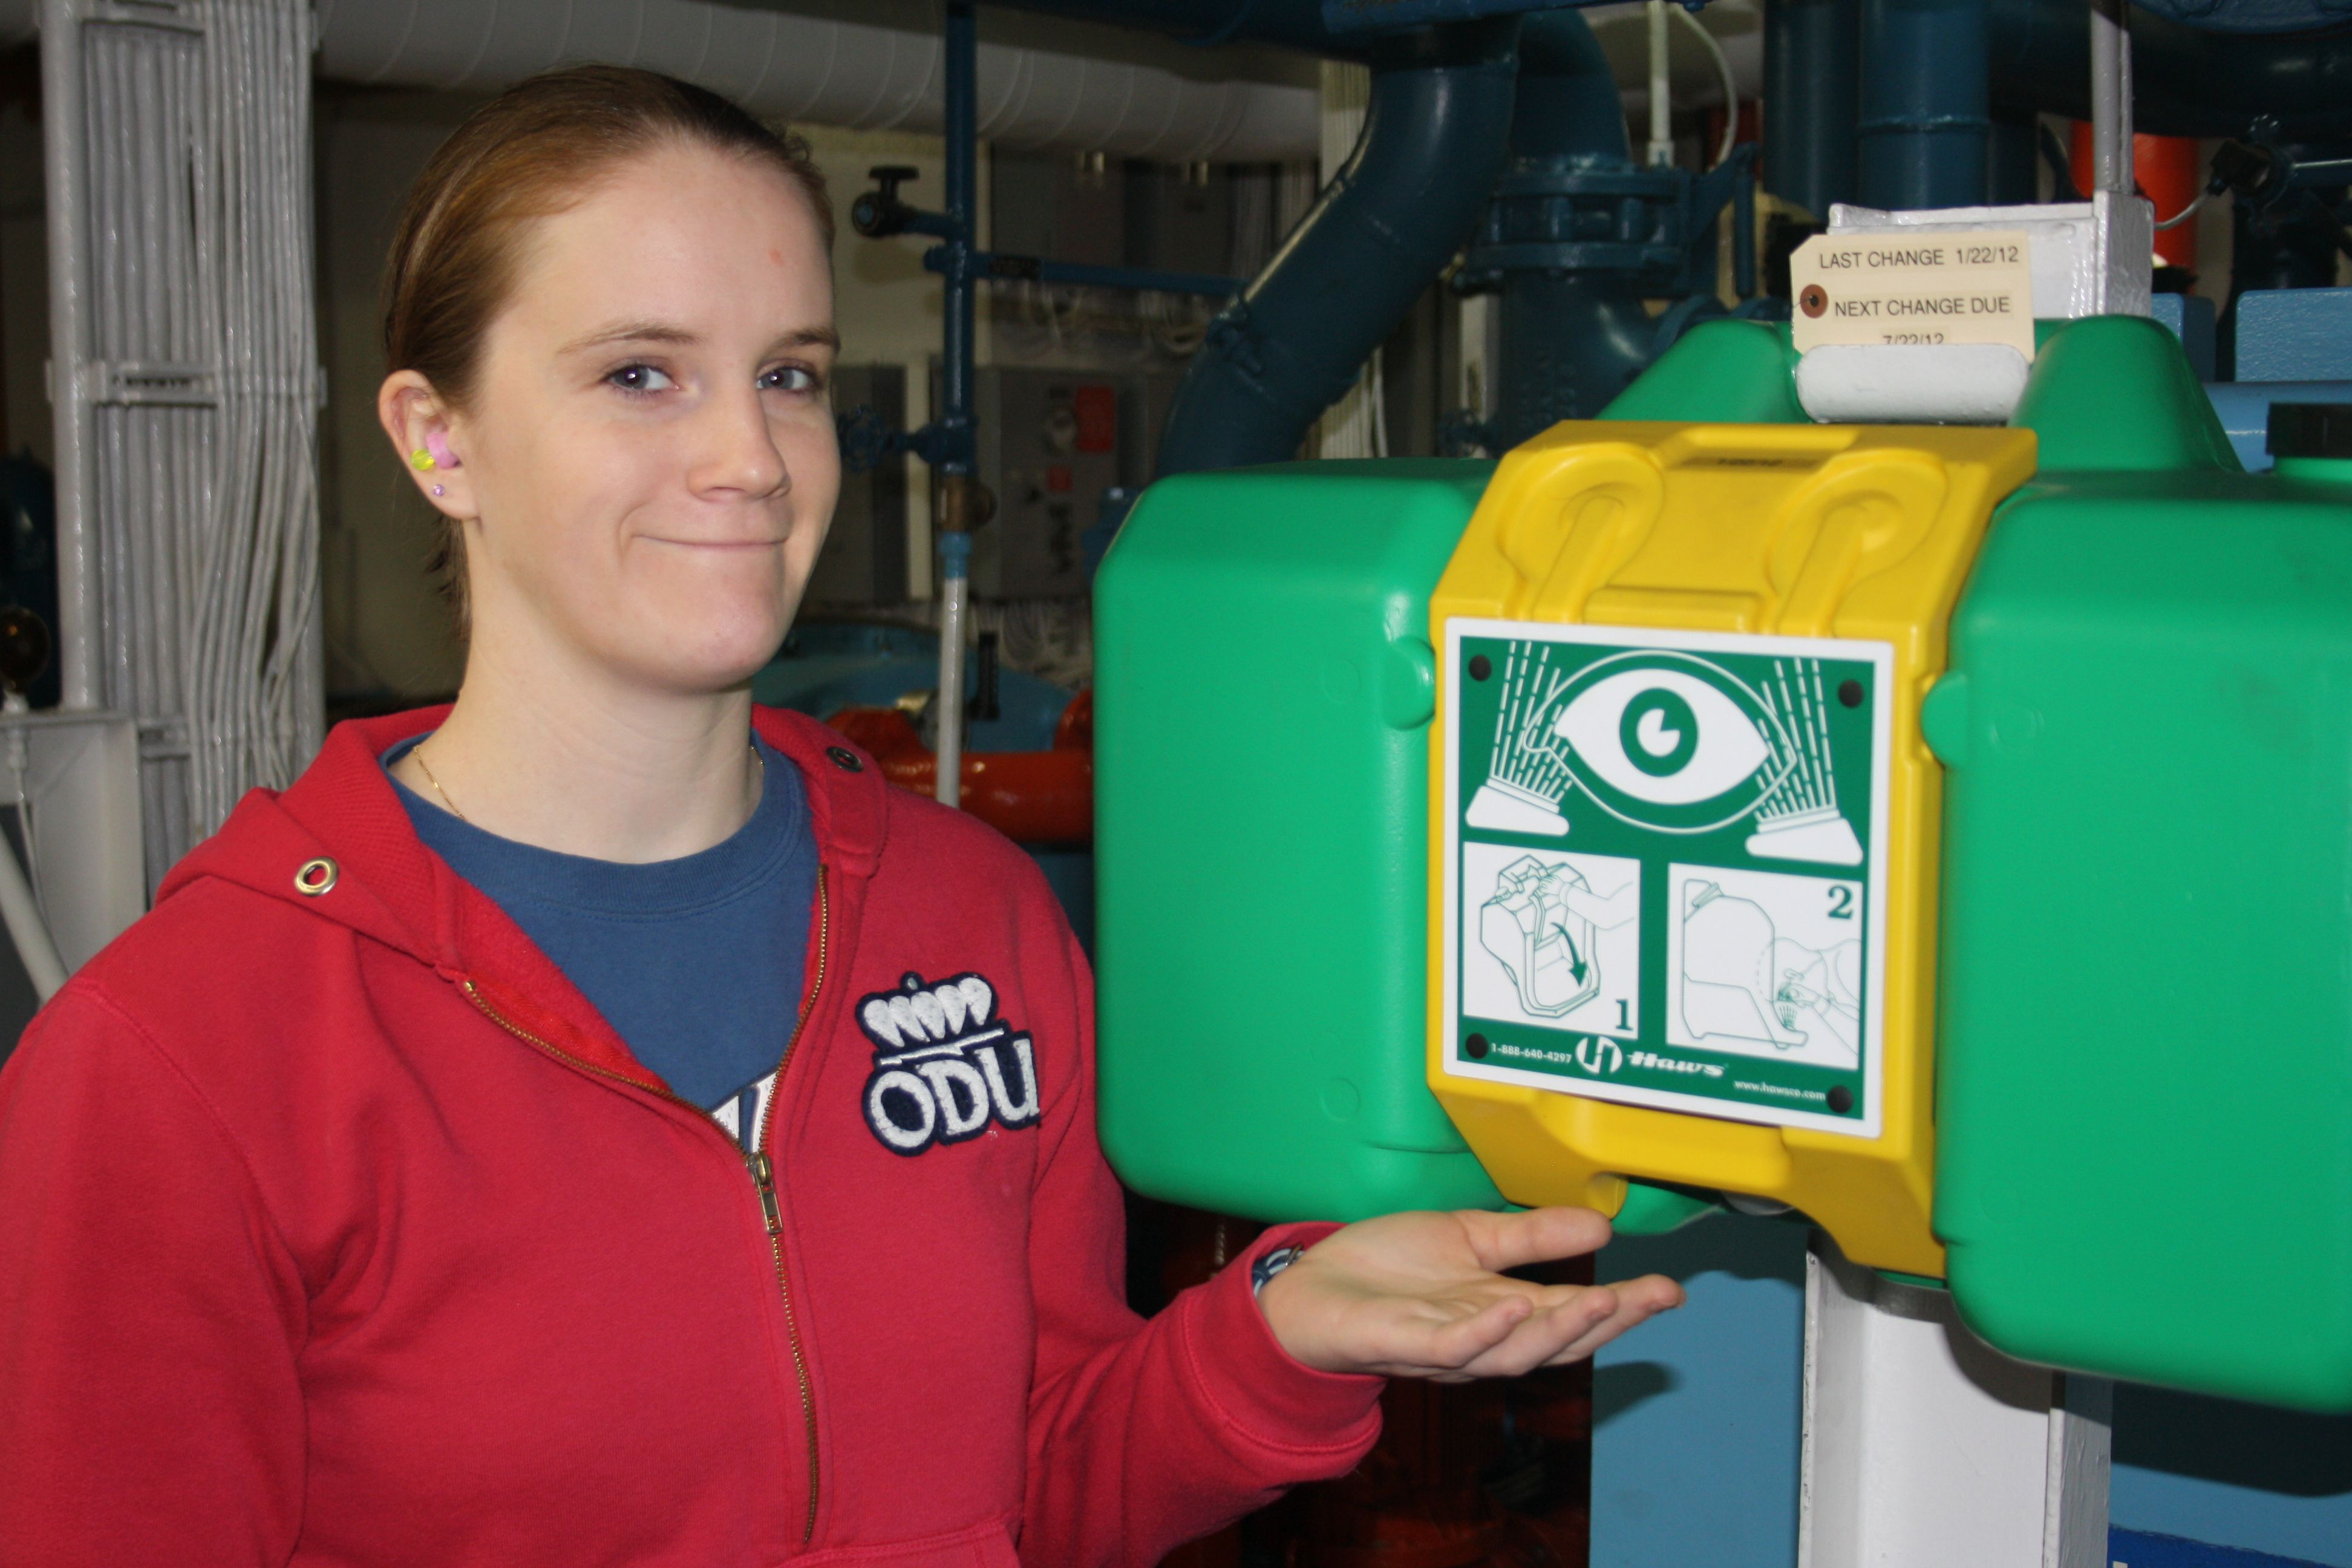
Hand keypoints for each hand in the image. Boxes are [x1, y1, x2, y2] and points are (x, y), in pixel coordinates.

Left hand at [1255, 1207, 1682, 1381]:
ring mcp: (1443, 1345)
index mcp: (1502, 1311)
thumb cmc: (1387, 1269)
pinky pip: (1448, 1346)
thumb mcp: (1470, 1237)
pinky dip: (1482, 1332)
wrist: (1311, 1288)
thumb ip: (1532, 1237)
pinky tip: (1511, 1307)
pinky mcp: (1401, 1344)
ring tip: (1600, 1302)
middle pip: (1554, 1341)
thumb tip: (1603, 1227)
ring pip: (1511, 1352)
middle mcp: (1482, 1337)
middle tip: (1650, 1298)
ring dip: (1556, 1331)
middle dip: (1605, 1323)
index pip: (1572, 1316)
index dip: (1623, 1309)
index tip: (1670, 1291)